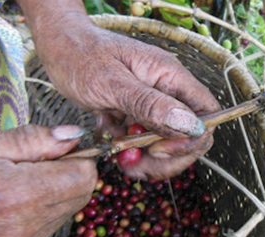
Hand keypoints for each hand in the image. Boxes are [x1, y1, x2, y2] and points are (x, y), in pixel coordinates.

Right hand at [0, 125, 96, 236]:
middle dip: (69, 176)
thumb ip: (30, 140)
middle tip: (37, 162)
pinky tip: (3, 206)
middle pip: (78, 199)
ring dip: (51, 198)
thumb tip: (73, 136)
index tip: (65, 149)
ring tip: (14, 183)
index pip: (83, 178)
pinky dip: (32, 218)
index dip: (80, 159)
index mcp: (17, 194)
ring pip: (59, 218)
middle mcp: (21, 229)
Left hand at [27, 9, 219, 178]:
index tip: (157, 150)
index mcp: (170, 76)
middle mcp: (167, 89)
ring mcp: (153, 102)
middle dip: (166, 157)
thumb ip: (150, 104)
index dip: (191, 140)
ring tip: (119, 156)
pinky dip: (128, 148)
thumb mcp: (111, 83)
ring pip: (166, 142)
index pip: (206, 114)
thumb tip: (190, 125)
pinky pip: (144, 139)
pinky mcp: (137, 112)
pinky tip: (109, 139)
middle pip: (189, 135)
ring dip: (145, 157)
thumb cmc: (80, 55)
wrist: (58, 45)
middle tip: (135, 163)